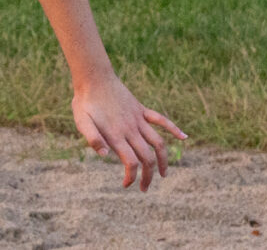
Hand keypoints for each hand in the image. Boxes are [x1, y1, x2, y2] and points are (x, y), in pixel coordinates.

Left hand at [71, 72, 184, 190]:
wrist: (93, 77)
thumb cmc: (84, 102)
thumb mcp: (81, 121)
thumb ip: (92, 138)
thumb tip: (105, 155)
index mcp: (117, 135)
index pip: (131, 162)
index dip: (132, 176)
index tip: (128, 184)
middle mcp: (131, 129)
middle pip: (147, 157)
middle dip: (148, 176)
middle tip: (145, 188)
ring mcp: (138, 119)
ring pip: (158, 143)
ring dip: (163, 160)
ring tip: (163, 174)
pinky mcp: (141, 110)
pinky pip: (161, 120)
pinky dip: (173, 129)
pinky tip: (184, 137)